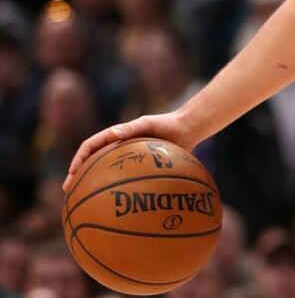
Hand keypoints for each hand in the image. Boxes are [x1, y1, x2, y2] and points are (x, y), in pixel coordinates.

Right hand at [62, 112, 195, 192]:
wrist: (187, 129)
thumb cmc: (167, 124)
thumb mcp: (148, 123)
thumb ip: (131, 128)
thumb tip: (113, 133)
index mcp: (115, 136)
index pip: (90, 147)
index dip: (78, 159)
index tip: (72, 173)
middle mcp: (118, 149)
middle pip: (92, 164)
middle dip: (78, 177)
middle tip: (68, 192)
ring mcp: (128, 160)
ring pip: (106, 175)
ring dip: (94, 187)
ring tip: (86, 204)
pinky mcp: (141, 168)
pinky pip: (126, 181)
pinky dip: (119, 192)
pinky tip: (120, 209)